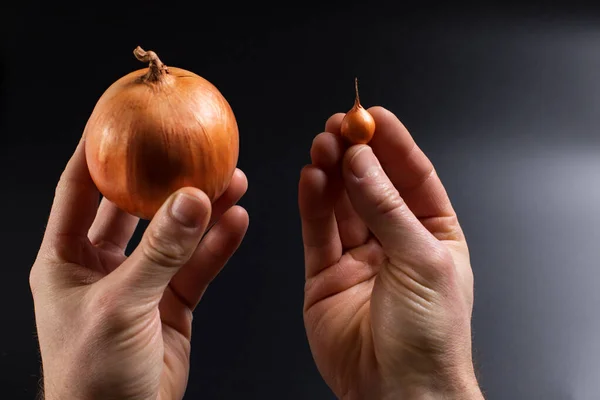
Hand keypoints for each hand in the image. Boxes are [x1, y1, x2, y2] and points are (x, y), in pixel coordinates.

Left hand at [30, 138, 248, 399]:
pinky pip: (198, 265)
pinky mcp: (172, 303)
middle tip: (190, 145)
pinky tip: (237, 220)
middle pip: (136, 206)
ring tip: (231, 179)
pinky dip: (219, 244)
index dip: (98, 148)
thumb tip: (192, 198)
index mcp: (66, 259)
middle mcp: (102, 265)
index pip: (79, 188)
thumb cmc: (93, 375)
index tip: (120, 114)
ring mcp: (141, 283)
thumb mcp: (121, 305)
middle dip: (164, 177)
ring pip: (176, 235)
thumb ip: (160, 251)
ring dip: (203, 208)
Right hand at [299, 107, 482, 398]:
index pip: (412, 177)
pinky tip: (311, 179)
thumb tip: (362, 163)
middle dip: (356, 154)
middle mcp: (394, 242)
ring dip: (331, 172)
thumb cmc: (429, 337)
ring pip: (341, 204)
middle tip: (339, 127)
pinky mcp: (325, 275)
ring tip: (323, 145)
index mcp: (432, 235)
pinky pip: (317, 232)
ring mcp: (358, 258)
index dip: (393, 144)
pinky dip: (312, 203)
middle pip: (372, 185)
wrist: (397, 392)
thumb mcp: (420, 260)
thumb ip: (386, 209)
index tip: (373, 115)